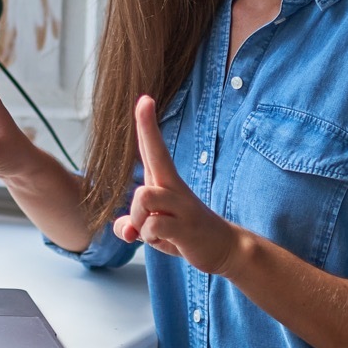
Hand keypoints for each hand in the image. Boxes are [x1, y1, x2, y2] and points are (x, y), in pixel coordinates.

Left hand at [113, 95, 239, 274]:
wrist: (223, 248)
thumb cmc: (184, 233)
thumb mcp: (154, 230)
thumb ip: (133, 226)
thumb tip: (124, 230)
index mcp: (165, 182)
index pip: (153, 148)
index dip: (146, 124)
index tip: (145, 99)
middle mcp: (173, 188)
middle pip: (155, 153)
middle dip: (147, 127)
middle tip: (145, 99)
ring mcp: (181, 205)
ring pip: (143, 196)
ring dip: (139, 219)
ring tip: (153, 231)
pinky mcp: (185, 227)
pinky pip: (152, 226)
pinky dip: (150, 238)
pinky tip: (165, 241)